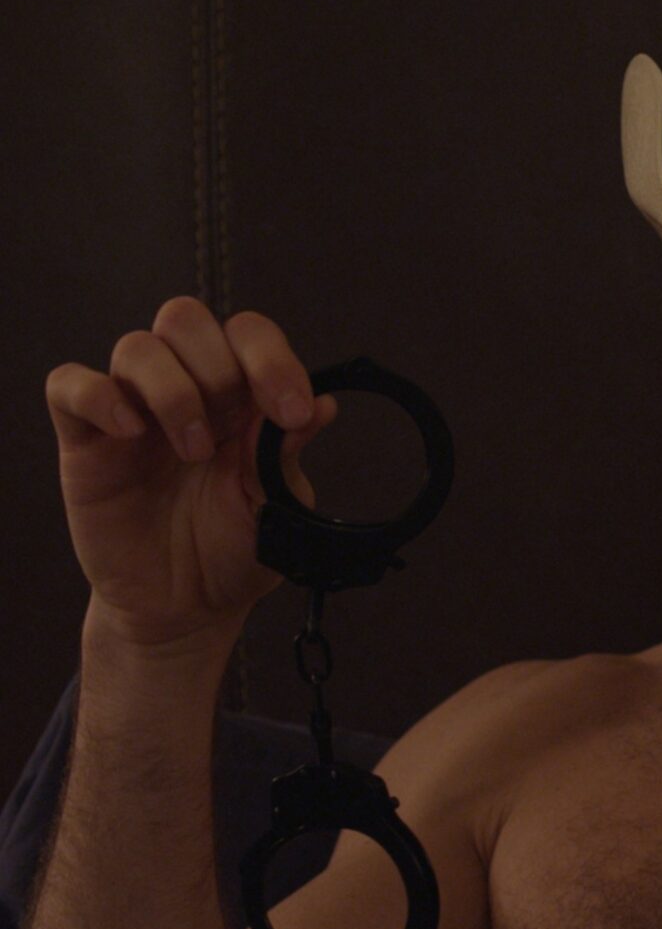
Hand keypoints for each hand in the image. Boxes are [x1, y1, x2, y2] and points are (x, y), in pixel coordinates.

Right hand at [48, 296, 341, 647]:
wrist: (186, 609)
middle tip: (236, 424)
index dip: (271, 357)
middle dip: (219, 364)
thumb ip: (286, 455)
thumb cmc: (233, 554)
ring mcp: (132, 412)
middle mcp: (185, 393)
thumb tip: (323, 404)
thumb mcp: (276, 508)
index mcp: (240, 400)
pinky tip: (130, 431)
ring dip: (172, 389)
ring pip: (137, 347)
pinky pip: (70, 385)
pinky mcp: (86, 440)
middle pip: (186, 319)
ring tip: (192, 452)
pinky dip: (100, 395)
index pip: (248, 335)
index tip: (292, 410)